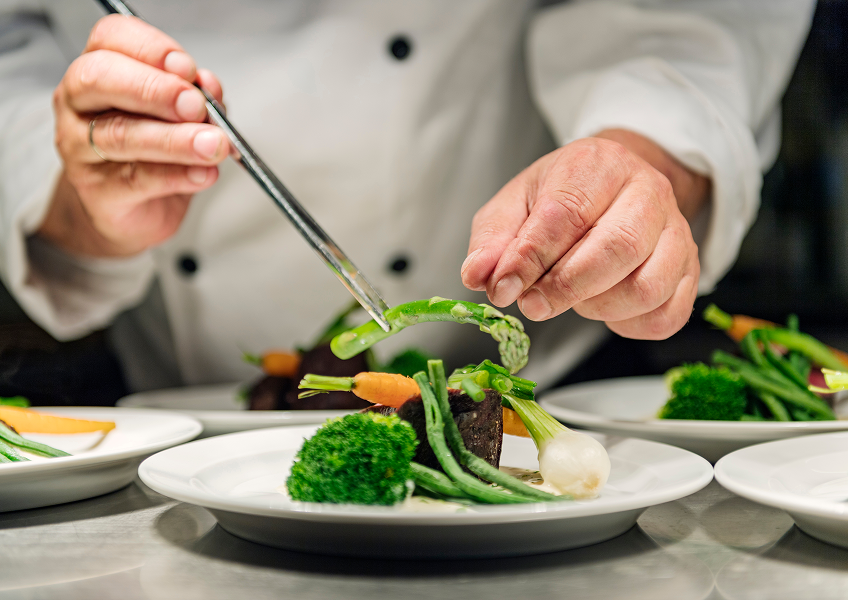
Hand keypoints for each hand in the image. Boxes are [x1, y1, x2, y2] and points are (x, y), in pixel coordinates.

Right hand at [38, 15, 228, 257]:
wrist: (139, 208)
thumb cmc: (155, 152)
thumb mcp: (182, 117)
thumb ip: (196, 98)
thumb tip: (209, 86)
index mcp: (99, 69)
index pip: (112, 38)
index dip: (152, 49)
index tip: (189, 69)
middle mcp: (79, 103)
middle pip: (100, 79)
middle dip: (154, 89)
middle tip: (196, 106)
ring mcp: (80, 148)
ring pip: (120, 135)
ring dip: (175, 139)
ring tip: (213, 145)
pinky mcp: (98, 192)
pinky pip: (137, 180)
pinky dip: (178, 176)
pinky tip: (203, 173)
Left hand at [461, 130, 709, 339]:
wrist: (614, 187)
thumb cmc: (559, 197)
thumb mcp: (514, 205)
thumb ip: (493, 240)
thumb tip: (477, 276)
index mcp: (598, 164)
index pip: (566, 214)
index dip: (530, 259)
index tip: (503, 288)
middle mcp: (648, 191)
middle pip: (617, 249)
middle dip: (566, 288)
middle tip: (532, 305)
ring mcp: (676, 232)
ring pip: (647, 287)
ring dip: (598, 307)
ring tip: (571, 297)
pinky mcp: (689, 270)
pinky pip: (666, 315)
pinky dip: (629, 325)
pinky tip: (603, 308)